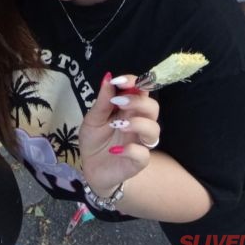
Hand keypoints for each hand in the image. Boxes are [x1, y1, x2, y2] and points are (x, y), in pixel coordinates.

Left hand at [79, 73, 159, 195]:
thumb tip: (108, 77)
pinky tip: (116, 150)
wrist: (90, 167)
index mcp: (129, 108)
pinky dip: (132, 150)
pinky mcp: (138, 161)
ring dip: (138, 124)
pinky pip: (144, 154)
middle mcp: (139, 122)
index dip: (135, 82)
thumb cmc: (94, 139)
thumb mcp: (93, 118)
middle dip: (138, 101)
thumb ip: (102, 101)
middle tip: (119, 103)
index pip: (142, 90)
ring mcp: (140, 142)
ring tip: (118, 125)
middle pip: (153, 107)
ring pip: (154, 129)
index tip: (119, 81)